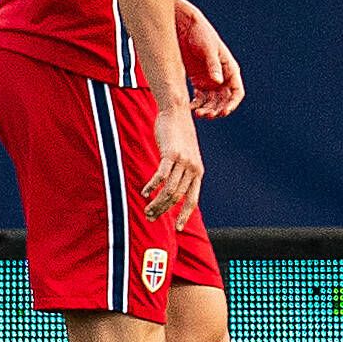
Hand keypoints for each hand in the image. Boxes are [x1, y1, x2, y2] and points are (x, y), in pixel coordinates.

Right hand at [142, 98, 203, 221]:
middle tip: (150, 217)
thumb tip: (171, 189)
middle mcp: (193, 169)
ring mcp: (183, 162)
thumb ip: (181, 172)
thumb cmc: (178, 136)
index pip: (192, 200)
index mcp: (198, 172)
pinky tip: (144, 192)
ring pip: (169, 190)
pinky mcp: (171, 154)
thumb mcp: (184, 156)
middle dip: (164, 211)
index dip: (184, 215)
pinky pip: (161, 176)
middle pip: (177, 198)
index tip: (178, 228)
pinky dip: (152, 187)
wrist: (177, 112)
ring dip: (156, 202)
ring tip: (146, 208)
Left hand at [175, 2, 244, 118]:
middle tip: (207, 115)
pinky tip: (189, 108)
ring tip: (198, 114)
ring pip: (211, 101)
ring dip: (207, 109)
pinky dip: (196, 104)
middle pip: (223, 100)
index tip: (223, 112)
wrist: (183, 25)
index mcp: (230, 69)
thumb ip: (213, 65)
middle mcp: (221, 77)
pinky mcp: (197, 80)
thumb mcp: (208, 48)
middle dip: (217, 110)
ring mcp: (209, 79)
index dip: (231, 104)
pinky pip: (199, 97)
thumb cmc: (200, 33)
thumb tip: (218, 82)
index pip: (236, 92)